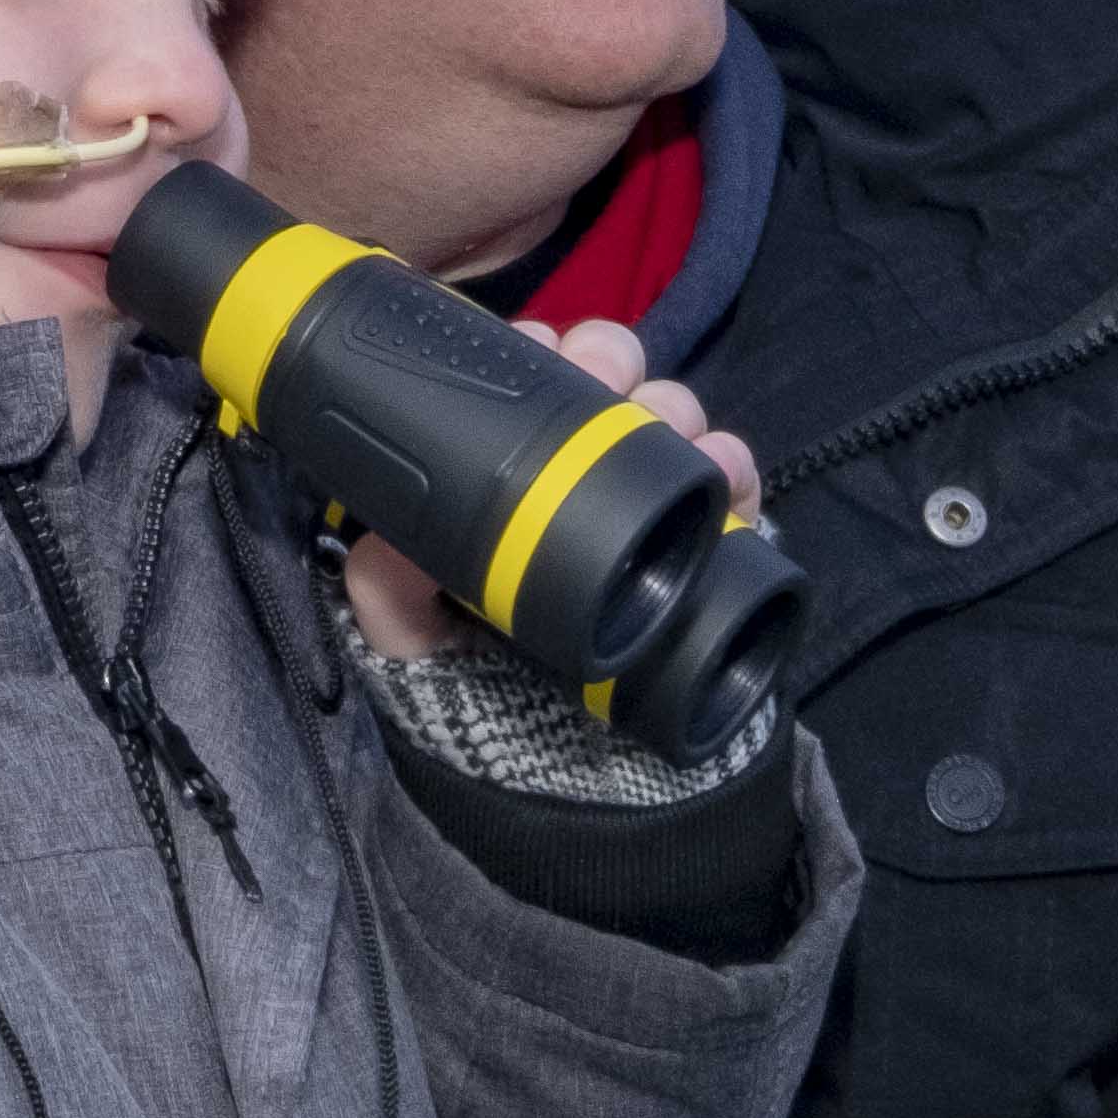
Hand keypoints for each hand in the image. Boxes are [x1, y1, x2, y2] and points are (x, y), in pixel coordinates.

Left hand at [336, 324, 762, 660]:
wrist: (576, 776)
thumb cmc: (483, 694)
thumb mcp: (415, 642)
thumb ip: (387, 590)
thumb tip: (382, 535)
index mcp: (510, 472)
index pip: (524, 382)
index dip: (533, 346)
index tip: (534, 341)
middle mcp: (582, 472)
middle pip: (606, 375)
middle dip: (607, 355)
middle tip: (599, 374)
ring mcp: (651, 501)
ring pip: (671, 412)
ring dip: (670, 402)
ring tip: (661, 422)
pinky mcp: (711, 540)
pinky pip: (735, 484)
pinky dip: (733, 466)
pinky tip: (719, 471)